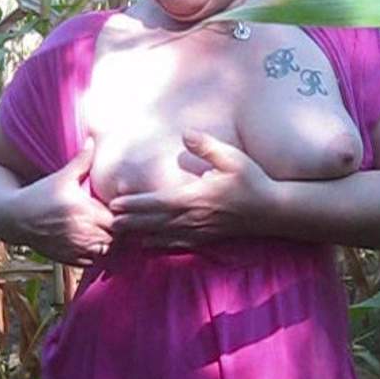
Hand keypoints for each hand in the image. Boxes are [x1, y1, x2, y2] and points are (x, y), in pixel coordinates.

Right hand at [15, 138, 113, 265]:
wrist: (14, 217)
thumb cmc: (39, 194)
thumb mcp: (61, 177)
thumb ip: (81, 161)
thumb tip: (92, 139)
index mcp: (83, 210)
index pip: (117, 218)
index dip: (121, 215)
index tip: (118, 209)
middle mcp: (81, 231)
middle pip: (115, 237)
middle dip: (118, 230)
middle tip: (116, 221)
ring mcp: (75, 247)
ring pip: (105, 251)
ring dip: (108, 243)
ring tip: (106, 232)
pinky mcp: (68, 259)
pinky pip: (92, 261)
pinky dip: (95, 254)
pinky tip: (92, 243)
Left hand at [109, 130, 272, 248]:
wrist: (272, 211)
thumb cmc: (252, 181)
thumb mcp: (232, 158)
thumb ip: (207, 146)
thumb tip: (186, 133)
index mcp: (196, 197)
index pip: (158, 202)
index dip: (135, 204)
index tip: (115, 203)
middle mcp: (194, 217)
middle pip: (154, 222)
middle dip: (130, 222)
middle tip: (107, 221)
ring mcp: (200, 231)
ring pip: (163, 235)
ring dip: (140, 234)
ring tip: (120, 234)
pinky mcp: (206, 238)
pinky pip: (178, 244)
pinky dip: (160, 244)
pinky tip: (148, 245)